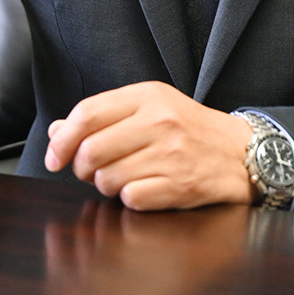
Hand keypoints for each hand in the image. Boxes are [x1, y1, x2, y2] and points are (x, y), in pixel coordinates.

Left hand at [43, 81, 253, 210]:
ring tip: (124, 176)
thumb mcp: (150, 107)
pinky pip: (130, 199)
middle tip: (89, 170)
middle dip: (81, 167)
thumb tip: (56, 132)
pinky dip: (129, 198)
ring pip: (107, 178)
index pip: (87, 113)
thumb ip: (103, 116)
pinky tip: (144, 188)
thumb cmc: (188, 128)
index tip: (54, 156)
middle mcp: (159, 121)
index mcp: (148, 95)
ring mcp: (170, 154)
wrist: (238, 152)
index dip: (62, 139)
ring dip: (106, 184)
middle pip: (91, 150)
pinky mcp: (178, 186)